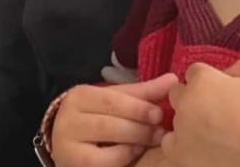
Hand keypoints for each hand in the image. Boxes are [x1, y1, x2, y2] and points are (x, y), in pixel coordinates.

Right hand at [51, 74, 178, 166]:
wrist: (74, 150)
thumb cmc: (99, 122)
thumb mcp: (117, 104)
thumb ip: (143, 93)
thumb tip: (173, 79)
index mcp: (80, 96)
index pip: (112, 98)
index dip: (138, 106)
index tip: (160, 113)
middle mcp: (68, 118)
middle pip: (109, 119)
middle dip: (139, 125)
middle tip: (161, 131)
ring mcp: (66, 143)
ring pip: (105, 136)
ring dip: (134, 139)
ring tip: (153, 140)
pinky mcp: (74, 163)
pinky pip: (101, 160)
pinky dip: (122, 155)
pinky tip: (135, 153)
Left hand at [162, 59, 239, 166]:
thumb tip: (226, 72)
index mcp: (203, 79)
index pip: (194, 72)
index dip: (208, 81)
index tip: (221, 92)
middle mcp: (186, 101)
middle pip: (179, 93)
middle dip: (193, 98)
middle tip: (214, 112)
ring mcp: (180, 129)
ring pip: (175, 119)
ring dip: (188, 122)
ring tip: (210, 132)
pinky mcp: (179, 155)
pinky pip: (170, 144)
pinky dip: (181, 145)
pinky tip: (200, 147)